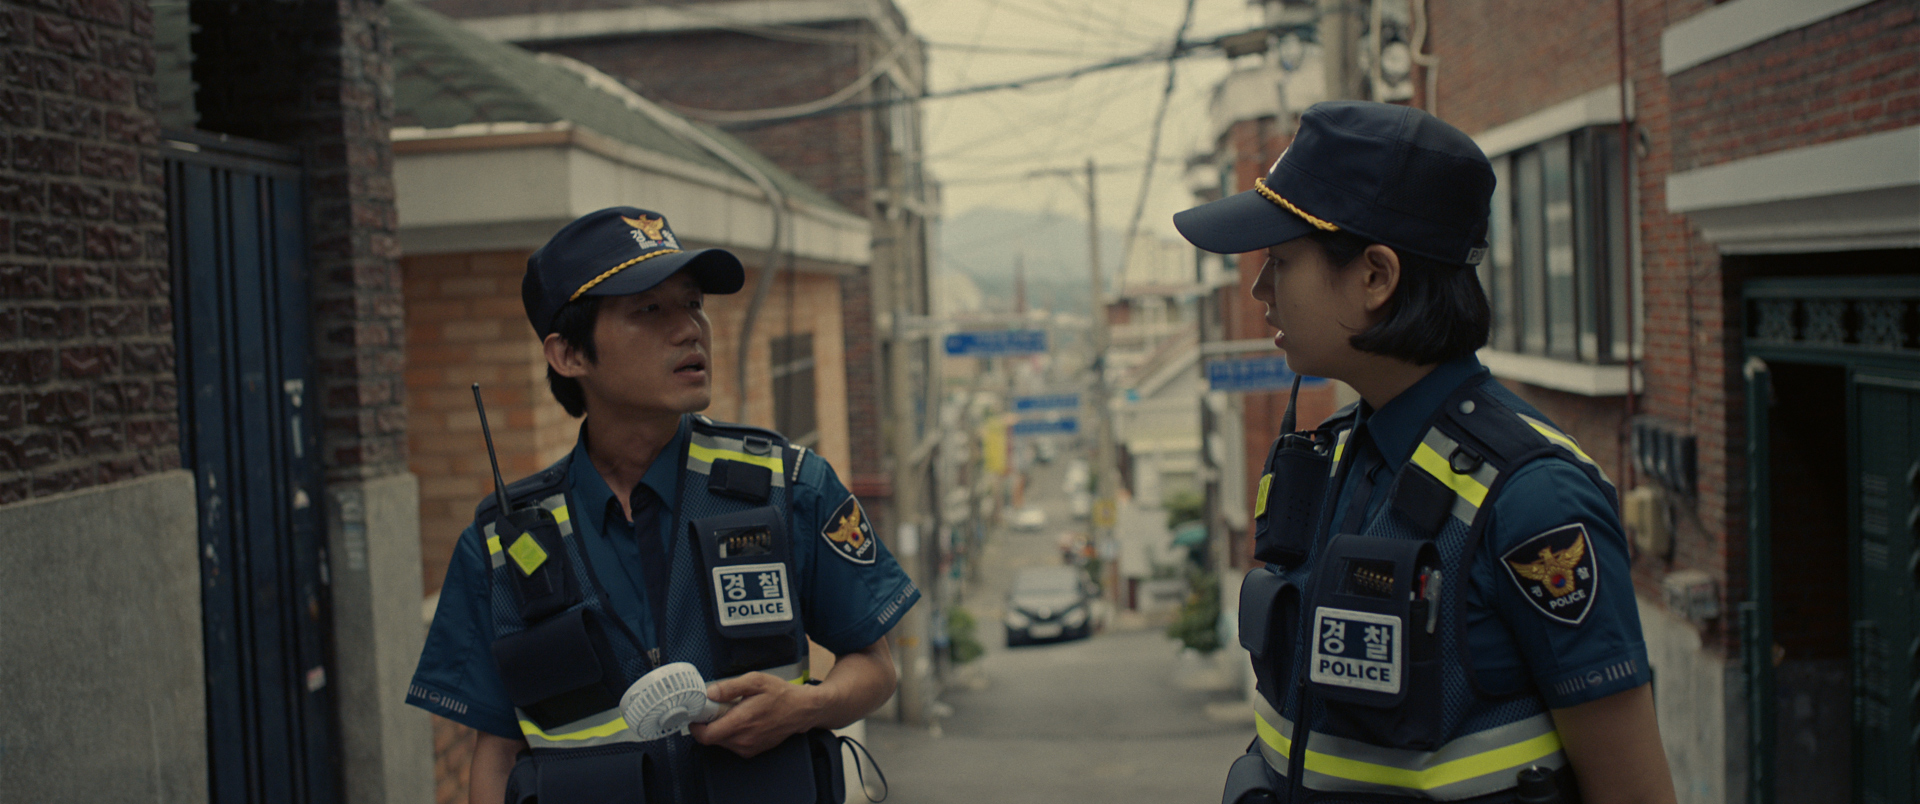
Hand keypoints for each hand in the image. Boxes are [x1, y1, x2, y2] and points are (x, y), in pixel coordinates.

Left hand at [688, 672, 821, 757]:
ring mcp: (748, 748)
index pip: (705, 736)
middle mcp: (743, 740)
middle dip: (709, 723)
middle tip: (717, 707)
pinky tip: (742, 720)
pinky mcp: (752, 751)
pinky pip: (732, 744)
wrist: (802, 710)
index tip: (697, 713)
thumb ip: (730, 687)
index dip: (695, 726)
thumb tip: (709, 693)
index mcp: (741, 723)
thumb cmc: (780, 694)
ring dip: (720, 728)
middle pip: (711, 738)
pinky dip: (731, 733)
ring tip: (733, 712)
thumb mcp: (755, 681)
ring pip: (721, 742)